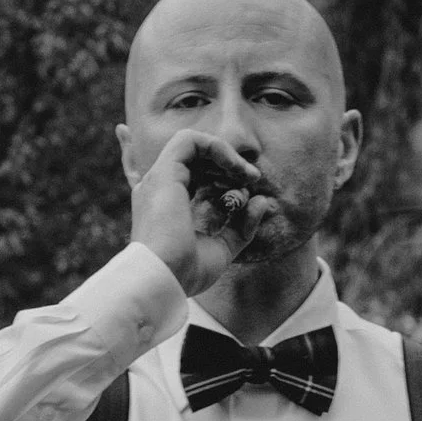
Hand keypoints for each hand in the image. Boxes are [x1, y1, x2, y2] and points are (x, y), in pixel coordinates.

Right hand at [128, 132, 294, 297]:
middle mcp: (159, 189)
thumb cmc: (184, 272)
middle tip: (253, 180)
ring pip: (191, 144)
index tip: (248, 187)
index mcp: (165, 206)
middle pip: (194, 159)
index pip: (186, 175)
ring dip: (224, 154)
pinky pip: (190, 141)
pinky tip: (235, 168)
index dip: (217, 173)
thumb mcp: (222, 249)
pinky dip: (217, 148)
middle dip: (227, 164)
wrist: (162, 279)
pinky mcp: (164, 172)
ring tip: (247, 174)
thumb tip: (262, 201)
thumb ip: (241, 226)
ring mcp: (159, 179)